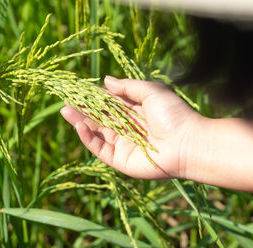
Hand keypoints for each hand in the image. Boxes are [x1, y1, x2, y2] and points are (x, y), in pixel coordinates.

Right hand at [60, 76, 200, 178]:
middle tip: (66, 100)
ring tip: (65, 110)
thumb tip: (107, 81)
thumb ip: (129, 87)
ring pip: (98, 133)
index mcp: (138, 112)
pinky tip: (79, 126)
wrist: (187, 143)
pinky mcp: (122, 161)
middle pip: (102, 118)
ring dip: (81, 122)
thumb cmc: (174, 114)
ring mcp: (125, 145)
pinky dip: (89, 139)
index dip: (96, 96)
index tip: (79, 88)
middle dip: (84, 109)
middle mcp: (130, 128)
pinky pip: (101, 149)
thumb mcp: (151, 92)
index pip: (112, 103)